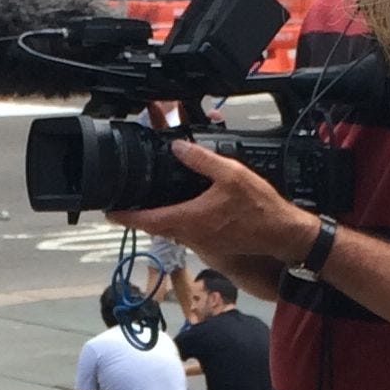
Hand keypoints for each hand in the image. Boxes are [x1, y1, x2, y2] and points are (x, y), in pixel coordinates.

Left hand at [107, 142, 321, 271]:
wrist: (282, 234)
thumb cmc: (260, 208)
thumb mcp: (232, 174)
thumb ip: (202, 160)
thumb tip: (177, 147)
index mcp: (190, 219)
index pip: (147, 220)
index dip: (124, 216)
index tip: (108, 211)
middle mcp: (191, 234)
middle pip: (154, 225)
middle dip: (137, 214)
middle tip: (124, 202)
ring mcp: (200, 241)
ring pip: (169, 229)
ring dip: (156, 216)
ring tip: (147, 201)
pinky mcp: (210, 242)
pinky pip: (184, 230)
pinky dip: (175, 218)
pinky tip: (181, 206)